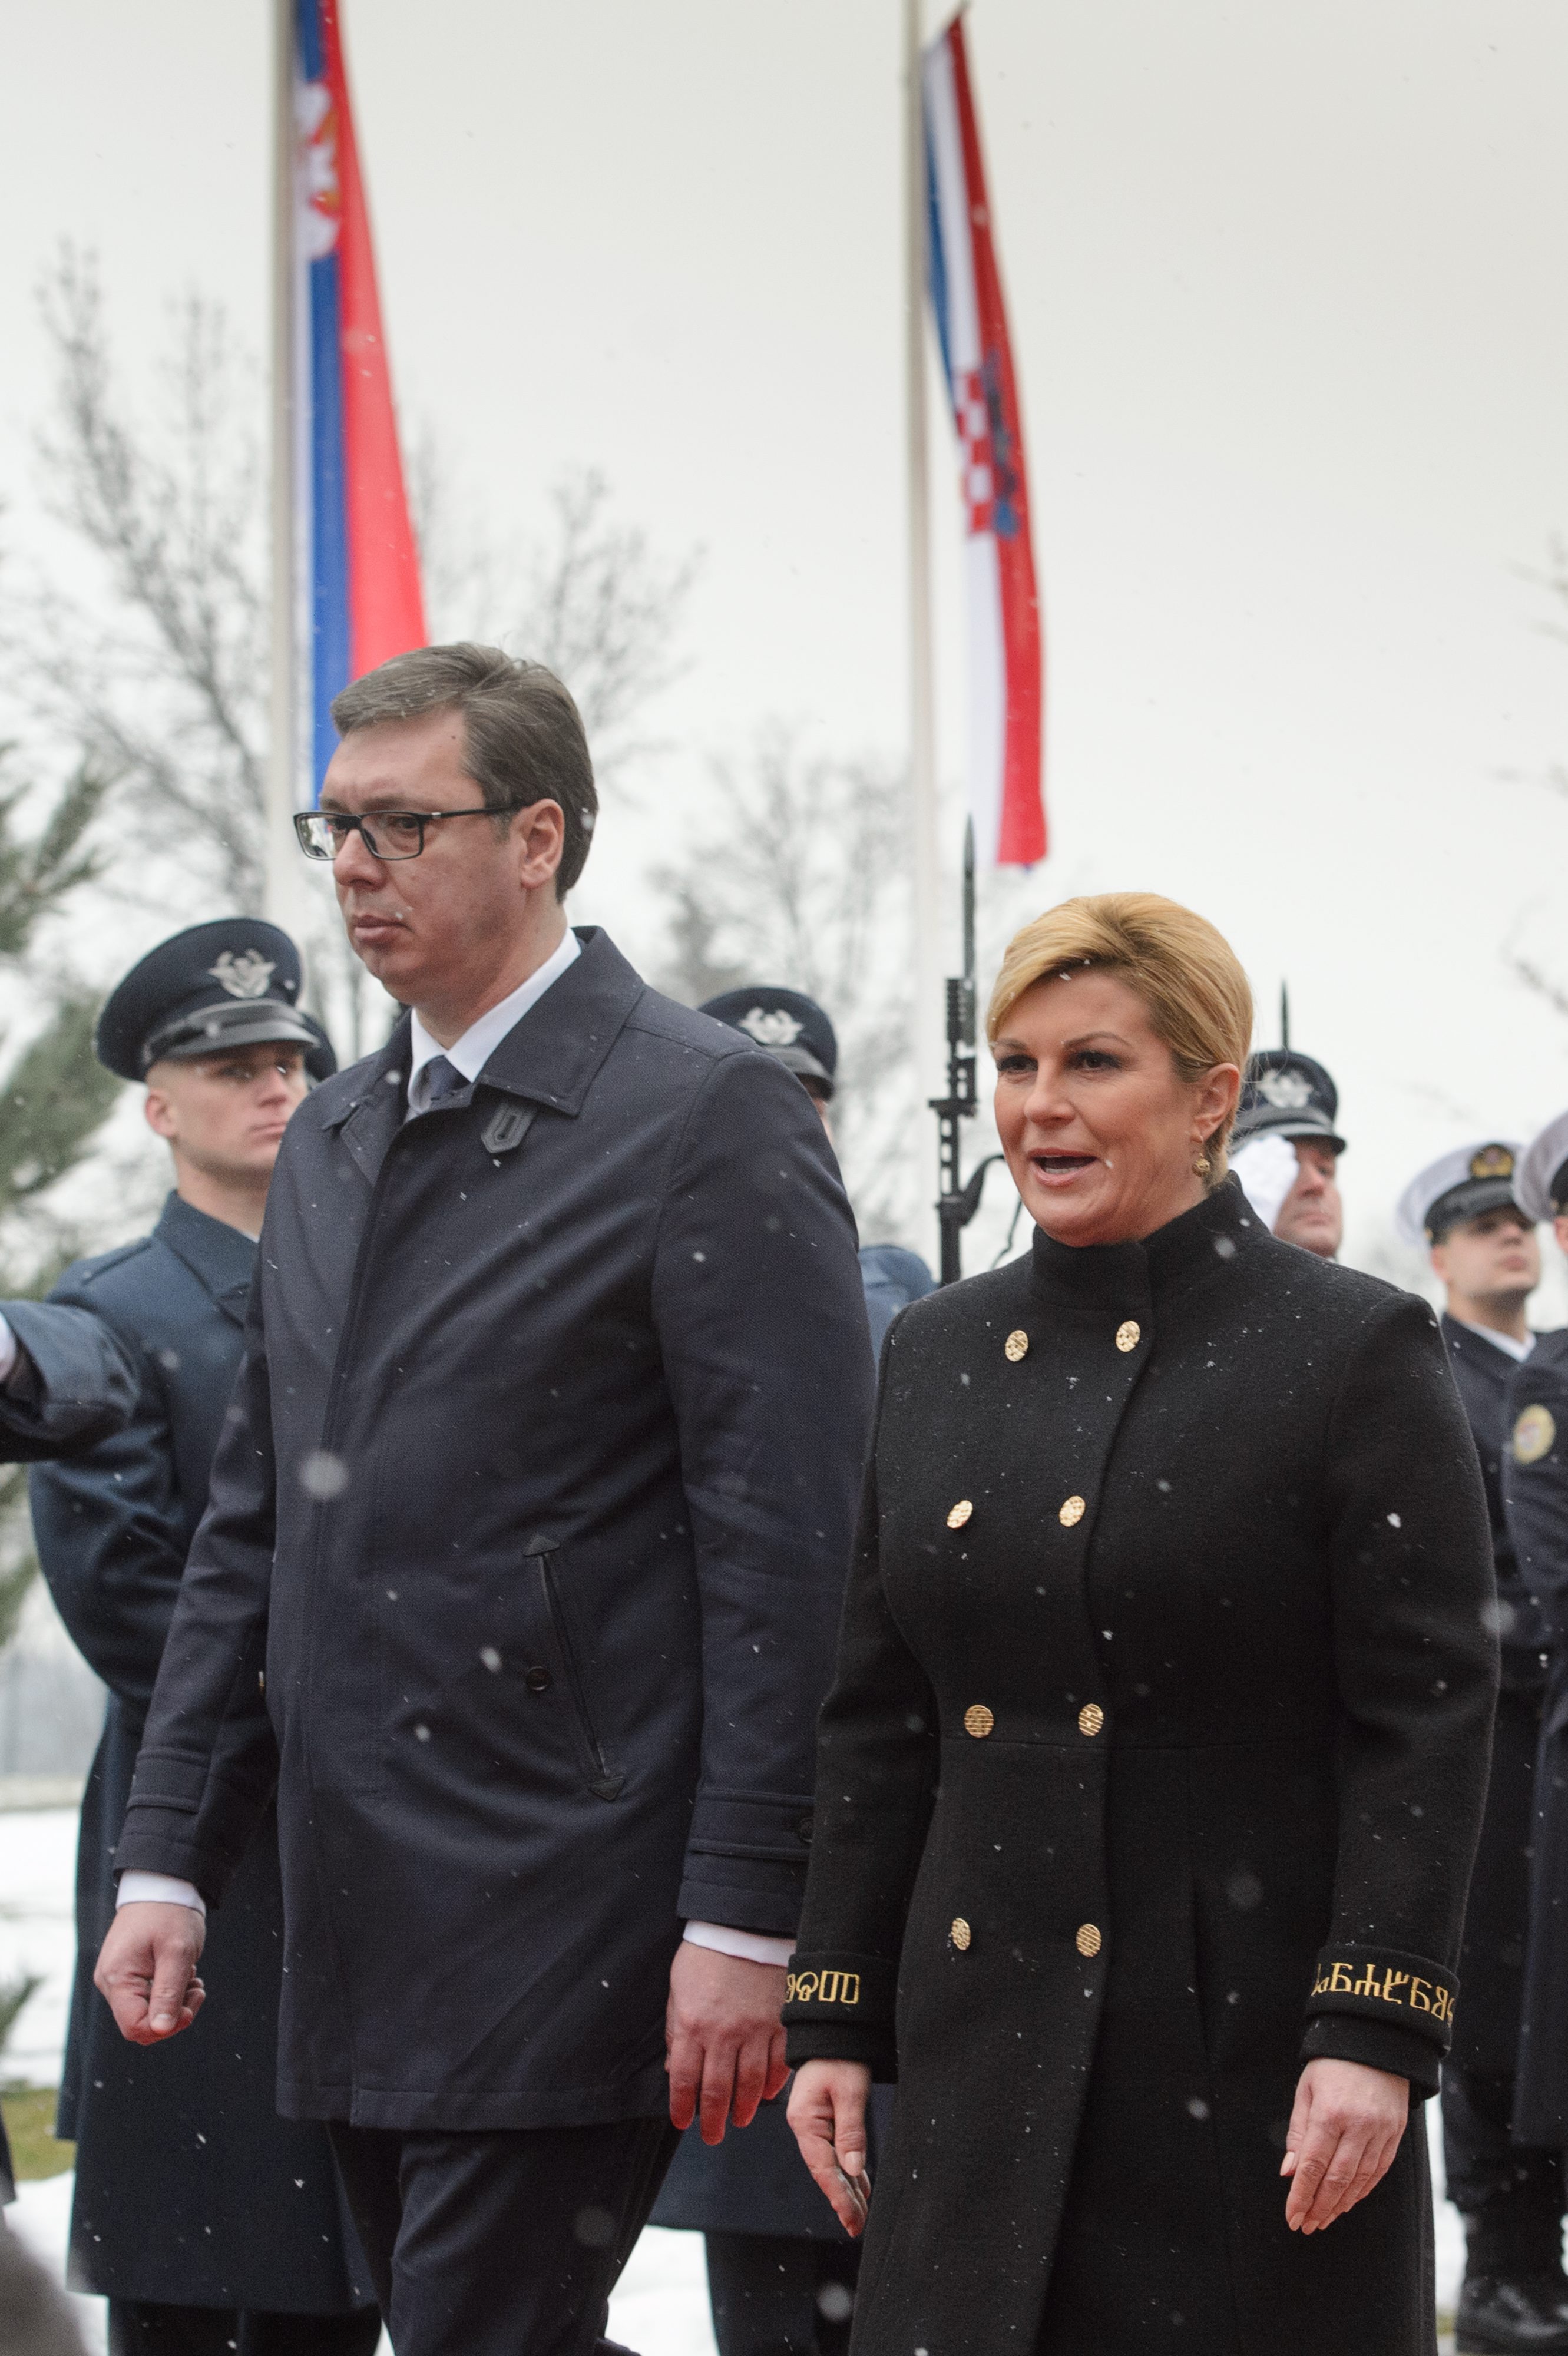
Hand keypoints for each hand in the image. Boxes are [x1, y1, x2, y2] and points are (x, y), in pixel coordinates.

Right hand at [94, 1901, 206, 2044]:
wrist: (162, 1883)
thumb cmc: (170, 1913)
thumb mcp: (177, 1952)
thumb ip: (168, 1993)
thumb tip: (160, 2031)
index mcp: (117, 1978)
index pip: (134, 2027)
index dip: (165, 2028)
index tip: (191, 2007)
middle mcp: (110, 1982)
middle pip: (141, 2023)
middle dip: (174, 2014)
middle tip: (197, 1988)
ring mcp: (116, 1978)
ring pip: (146, 2012)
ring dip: (175, 2001)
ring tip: (193, 1977)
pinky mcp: (126, 1974)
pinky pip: (146, 1998)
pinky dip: (169, 1992)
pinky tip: (184, 1974)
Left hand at [665, 1942, 788, 2143]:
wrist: (744, 1927)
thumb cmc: (706, 1957)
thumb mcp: (677, 1990)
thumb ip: (675, 2030)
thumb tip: (672, 2067)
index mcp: (692, 2026)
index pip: (683, 2080)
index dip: (682, 2107)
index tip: (683, 2122)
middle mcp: (723, 2035)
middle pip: (717, 2091)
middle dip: (713, 2120)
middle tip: (712, 2136)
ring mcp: (754, 2031)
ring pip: (750, 2085)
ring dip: (744, 2109)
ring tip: (740, 2120)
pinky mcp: (779, 2024)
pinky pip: (778, 2064)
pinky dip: (774, 2085)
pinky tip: (768, 2096)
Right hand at [787, 2058, 872, 2236]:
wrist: (835, 2030)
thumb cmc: (841, 2057)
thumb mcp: (850, 2091)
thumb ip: (851, 2131)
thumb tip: (853, 2168)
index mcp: (805, 2122)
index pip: (823, 2169)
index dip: (839, 2197)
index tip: (853, 2220)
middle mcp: (806, 2127)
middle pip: (826, 2172)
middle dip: (843, 2200)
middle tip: (859, 2227)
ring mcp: (815, 2125)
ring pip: (833, 2165)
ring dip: (848, 2189)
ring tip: (862, 2216)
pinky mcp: (826, 2120)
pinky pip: (837, 2152)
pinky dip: (850, 2171)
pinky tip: (860, 2187)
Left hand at [1281, 2056, 1408, 2231]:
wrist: (1375, 2041)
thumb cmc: (1332, 2065)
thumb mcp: (1306, 2091)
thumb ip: (1298, 2133)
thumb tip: (1290, 2173)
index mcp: (1330, 2113)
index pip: (1313, 2167)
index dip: (1301, 2196)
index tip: (1292, 2217)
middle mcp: (1358, 2126)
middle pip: (1336, 2180)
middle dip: (1319, 2207)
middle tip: (1306, 2225)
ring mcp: (1380, 2132)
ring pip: (1359, 2181)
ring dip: (1340, 2205)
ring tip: (1323, 2219)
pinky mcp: (1395, 2134)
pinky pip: (1378, 2172)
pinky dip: (1362, 2191)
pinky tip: (1348, 2202)